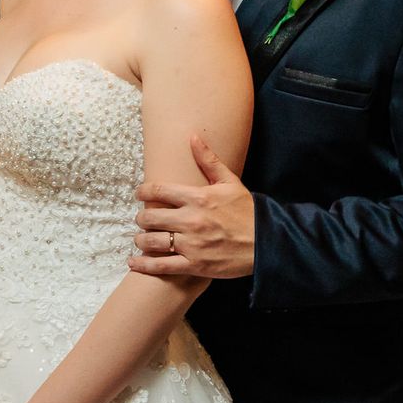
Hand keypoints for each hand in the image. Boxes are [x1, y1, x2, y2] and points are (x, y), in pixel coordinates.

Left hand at [131, 134, 255, 278]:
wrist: (267, 243)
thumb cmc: (248, 211)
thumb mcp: (230, 182)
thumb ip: (208, 160)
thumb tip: (192, 137)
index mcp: (197, 197)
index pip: (158, 191)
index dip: (143, 191)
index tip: (139, 193)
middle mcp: (191, 220)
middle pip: (150, 217)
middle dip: (141, 218)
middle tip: (142, 219)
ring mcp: (191, 244)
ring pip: (151, 241)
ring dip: (141, 239)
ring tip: (141, 238)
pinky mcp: (195, 265)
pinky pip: (162, 265)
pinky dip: (144, 265)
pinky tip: (134, 262)